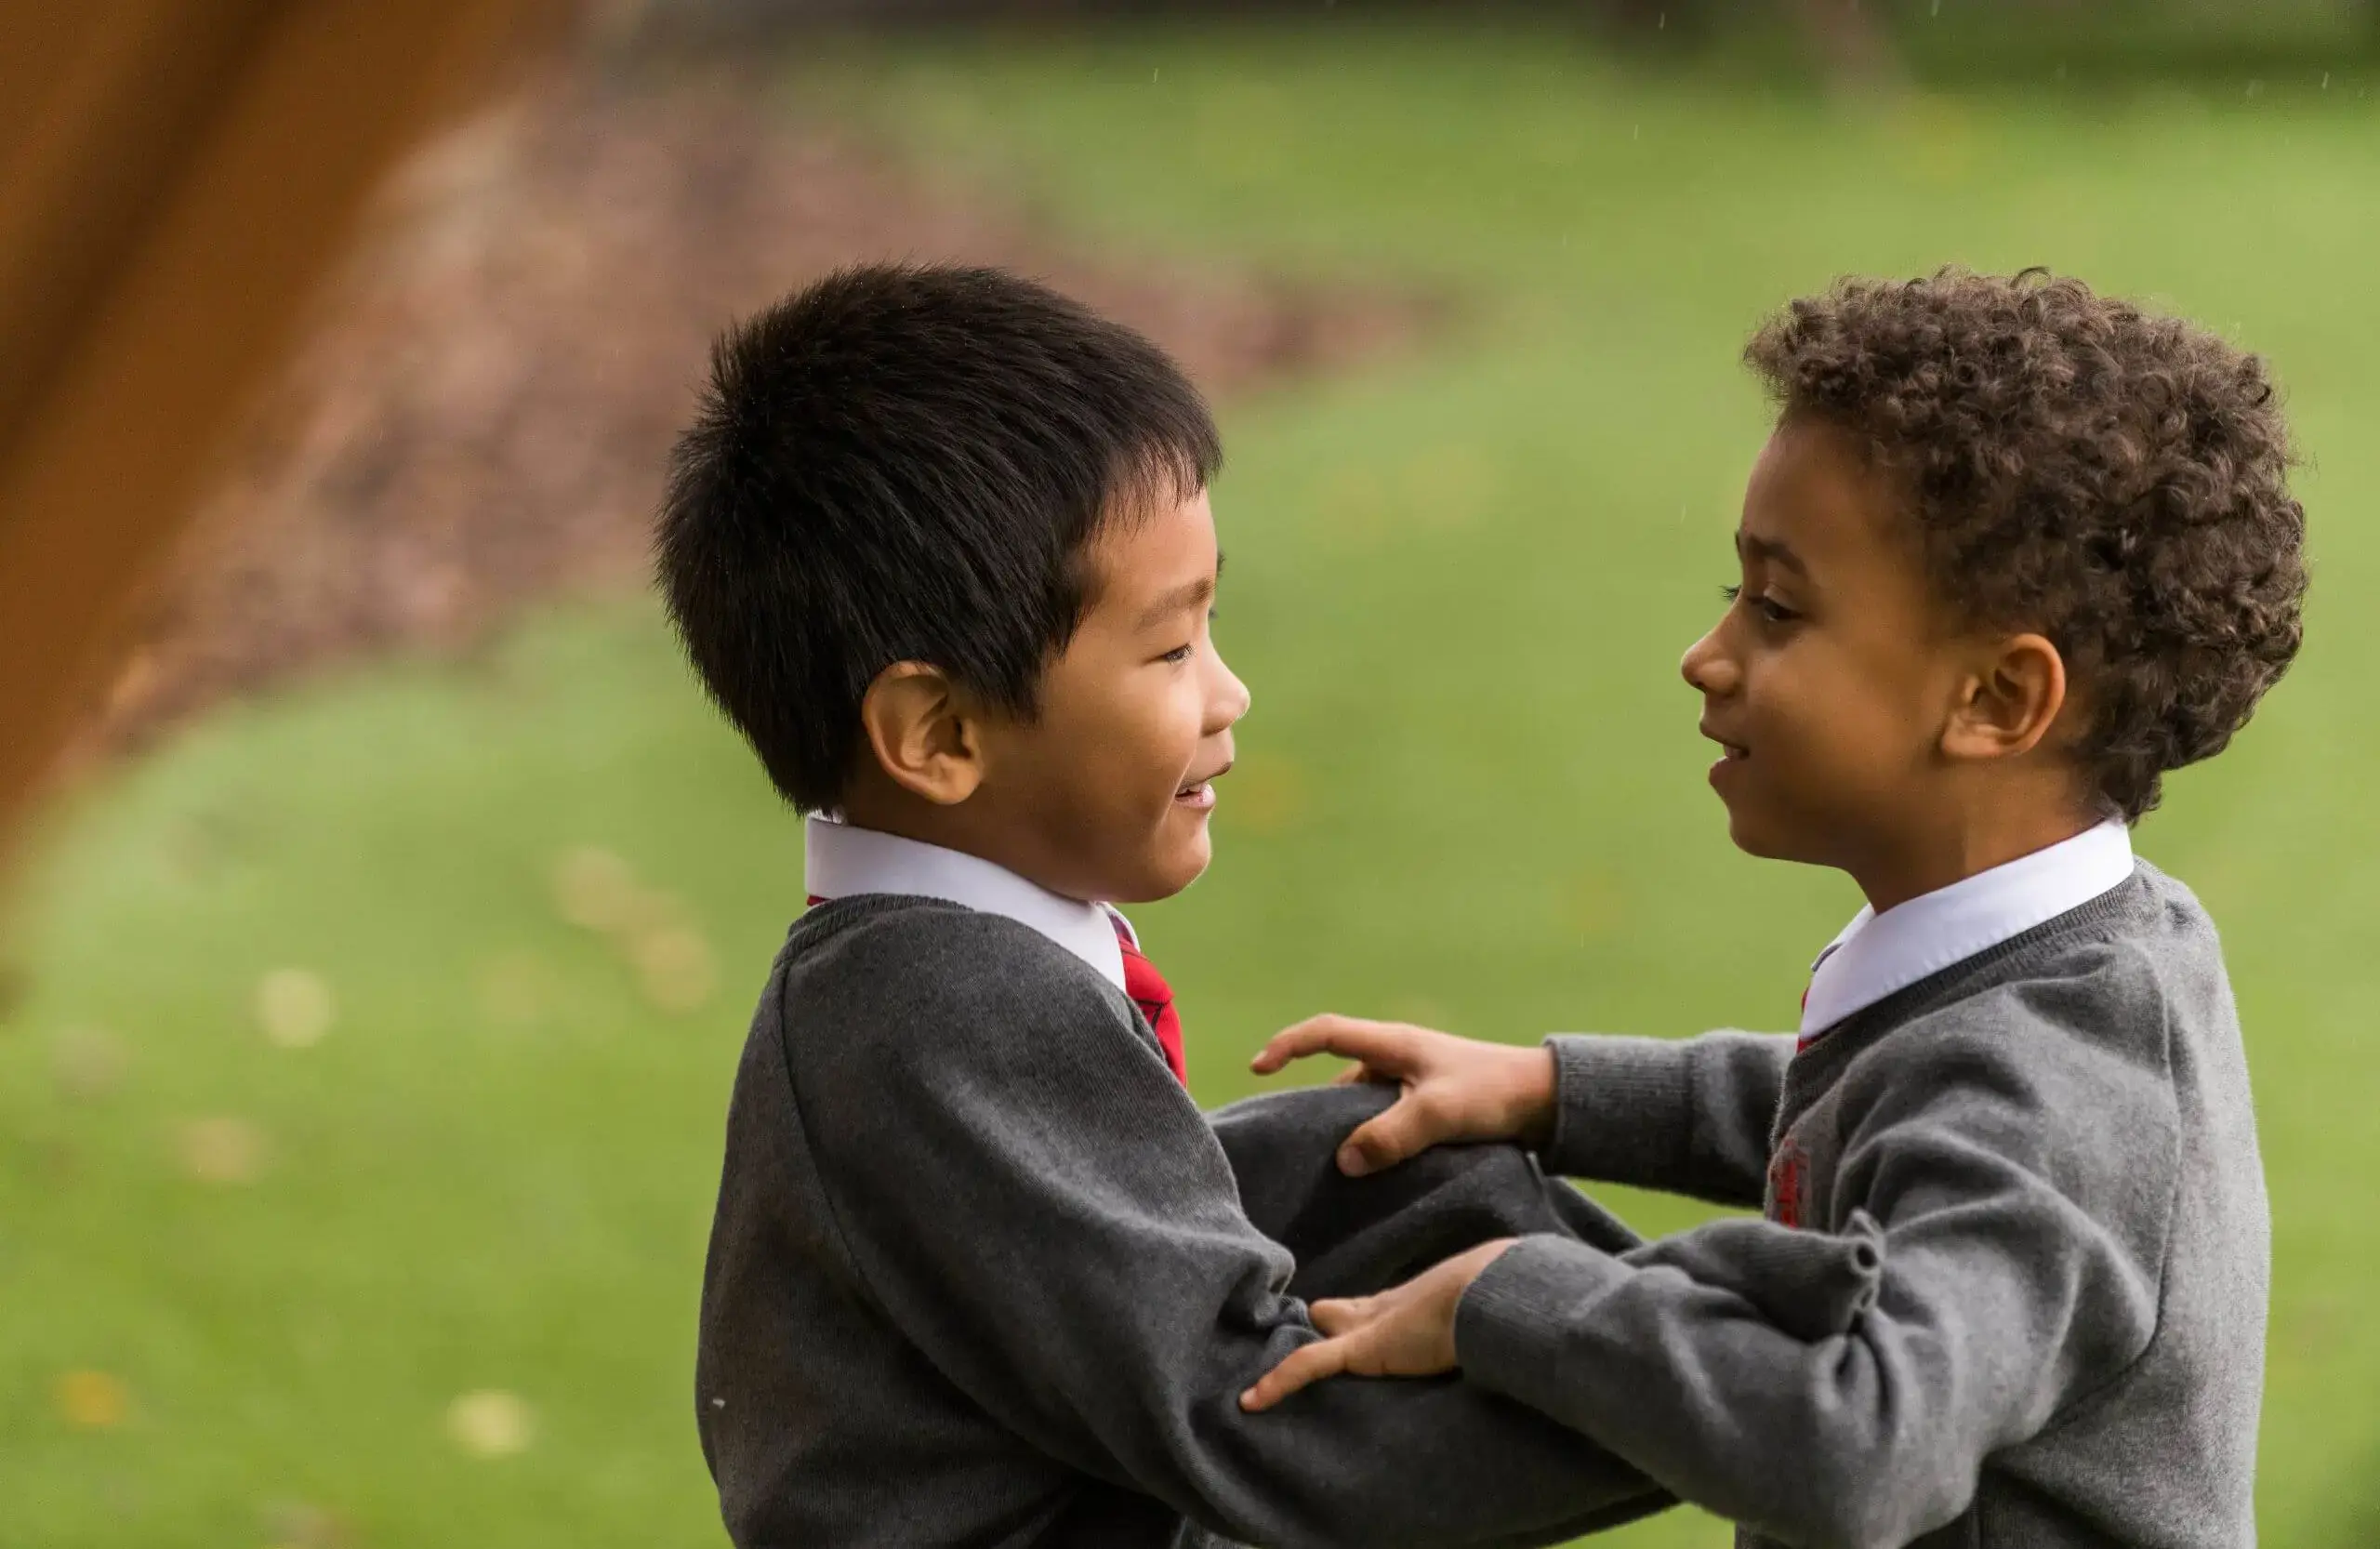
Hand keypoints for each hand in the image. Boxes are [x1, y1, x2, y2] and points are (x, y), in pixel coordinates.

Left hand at [1238, 1239, 1516, 1411]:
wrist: (1496, 1295)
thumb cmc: (1496, 1300)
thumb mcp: (1473, 1315)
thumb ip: (1462, 1323)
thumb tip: (1488, 1334)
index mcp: (1407, 1303)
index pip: (1362, 1312)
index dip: (1343, 1320)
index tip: (1325, 1325)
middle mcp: (1381, 1311)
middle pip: (1333, 1319)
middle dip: (1315, 1330)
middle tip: (1282, 1341)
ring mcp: (1369, 1328)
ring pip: (1315, 1338)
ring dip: (1290, 1355)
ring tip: (1254, 1380)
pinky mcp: (1362, 1348)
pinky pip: (1308, 1365)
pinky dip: (1278, 1382)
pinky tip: (1251, 1401)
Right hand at [1250, 1015, 1555, 1174]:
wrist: (1549, 1101)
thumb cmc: (1495, 1094)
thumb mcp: (1439, 1113)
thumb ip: (1390, 1135)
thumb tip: (1344, 1160)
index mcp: (1394, 1044)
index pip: (1325, 1032)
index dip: (1287, 1046)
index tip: (1258, 1069)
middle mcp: (1399, 1058)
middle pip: (1339, 1075)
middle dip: (1314, 1105)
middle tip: (1295, 1142)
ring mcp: (1415, 1082)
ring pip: (1364, 1104)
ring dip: (1349, 1130)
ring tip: (1332, 1169)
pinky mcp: (1431, 1106)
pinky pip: (1386, 1121)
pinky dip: (1373, 1142)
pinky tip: (1373, 1174)